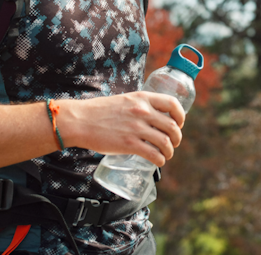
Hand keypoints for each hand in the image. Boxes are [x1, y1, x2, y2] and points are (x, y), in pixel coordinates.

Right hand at [64, 92, 184, 166]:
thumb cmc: (100, 111)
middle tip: (174, 143)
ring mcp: (136, 128)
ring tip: (167, 154)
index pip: (172, 103)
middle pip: (172, 126)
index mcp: (142, 98)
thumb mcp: (125, 100)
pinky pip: (154, 154)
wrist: (80, 121)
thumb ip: (139, 106)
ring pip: (165, 142)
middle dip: (177, 137)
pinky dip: (160, 160)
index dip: (180, 115)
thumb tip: (152, 116)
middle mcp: (143, 111)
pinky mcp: (129, 144)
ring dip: (170, 151)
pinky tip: (159, 161)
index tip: (179, 123)